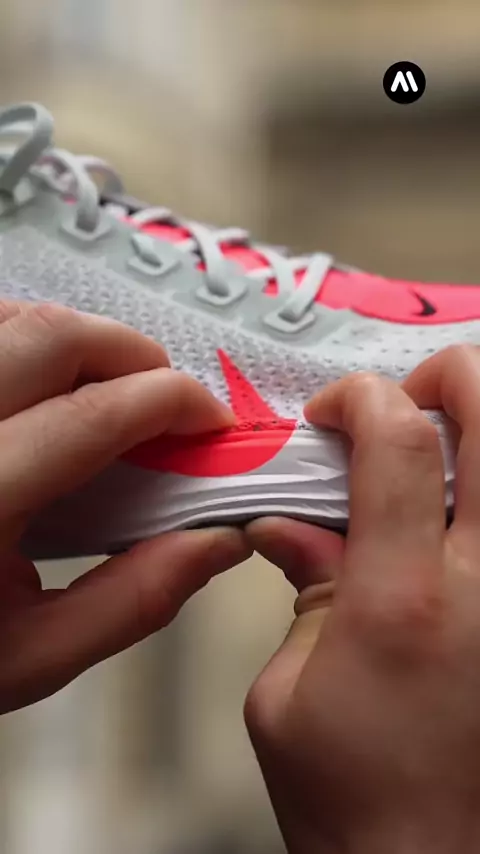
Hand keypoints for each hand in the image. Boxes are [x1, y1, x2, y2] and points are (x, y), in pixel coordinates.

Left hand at [0, 300, 250, 713]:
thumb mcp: (32, 656)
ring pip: (13, 317)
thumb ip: (134, 599)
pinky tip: (49, 388)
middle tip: (167, 404)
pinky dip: (31, 340)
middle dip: (134, 355)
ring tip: (110, 394)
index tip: (212, 425)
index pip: (91, 416)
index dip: (171, 402)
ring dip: (80, 341)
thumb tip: (220, 541)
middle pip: (53, 336)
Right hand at [245, 345, 479, 853]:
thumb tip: (287, 525)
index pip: (398, 443)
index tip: (332, 413)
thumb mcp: (286, 694)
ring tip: (444, 450)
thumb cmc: (360, 807)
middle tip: (411, 402)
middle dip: (449, 378)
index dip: (360, 399)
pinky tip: (461, 512)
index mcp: (402, 600)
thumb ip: (300, 590)